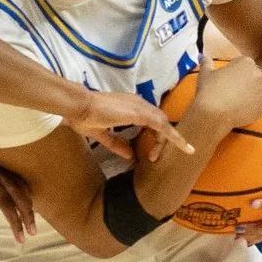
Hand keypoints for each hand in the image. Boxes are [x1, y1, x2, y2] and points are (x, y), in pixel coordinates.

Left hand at [0, 145, 35, 239]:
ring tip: (31, 221)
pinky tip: (26, 202)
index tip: (19, 236)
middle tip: (31, 232)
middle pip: (17, 193)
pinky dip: (24, 191)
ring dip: (28, 203)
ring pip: (19, 185)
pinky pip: (15, 178)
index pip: (5, 202)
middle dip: (27, 214)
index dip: (14, 220)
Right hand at [68, 90, 189, 162]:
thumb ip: (116, 144)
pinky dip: (174, 137)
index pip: (150, 120)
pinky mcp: (141, 113)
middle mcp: (138, 103)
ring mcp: (140, 107)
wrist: (78, 106)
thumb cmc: (85, 117)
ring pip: (163, 124)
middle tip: (154, 158)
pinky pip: (163, 126)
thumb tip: (130, 156)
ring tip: (169, 156)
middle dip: (161, 140)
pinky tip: (183, 147)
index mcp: (130, 106)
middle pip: (159, 122)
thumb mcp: (102, 134)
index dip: (154, 136)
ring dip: (168, 141)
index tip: (151, 153)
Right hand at [196, 57, 261, 126]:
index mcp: (246, 62)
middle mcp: (258, 74)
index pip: (243, 63)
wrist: (215, 114)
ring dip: (250, 93)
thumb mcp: (205, 74)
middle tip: (232, 90)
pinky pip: (260, 104)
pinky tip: (241, 109)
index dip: (234, 70)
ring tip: (236, 101)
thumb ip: (206, 63)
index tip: (227, 77)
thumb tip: (203, 56)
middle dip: (245, 81)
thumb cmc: (209, 90)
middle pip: (253, 76)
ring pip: (258, 90)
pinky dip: (253, 106)